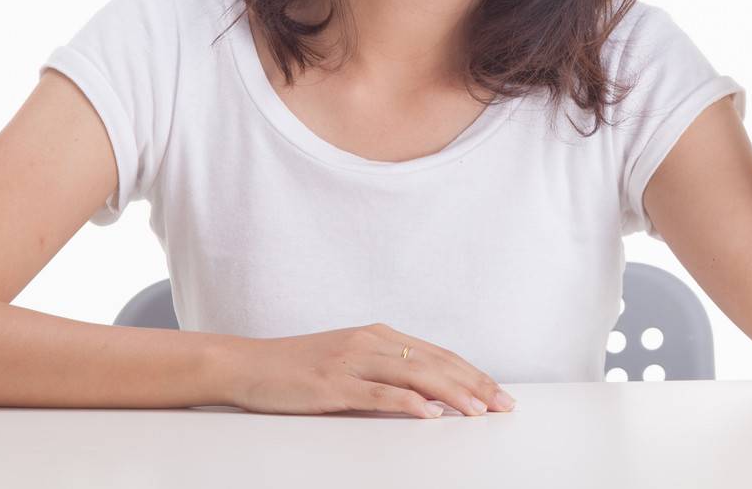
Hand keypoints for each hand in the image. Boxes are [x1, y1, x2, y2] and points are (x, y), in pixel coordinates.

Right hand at [221, 323, 516, 417]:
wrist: (247, 364)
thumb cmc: (297, 368)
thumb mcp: (348, 361)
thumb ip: (384, 370)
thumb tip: (427, 392)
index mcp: (378, 335)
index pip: (438, 354)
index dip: (472, 373)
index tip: (499, 392)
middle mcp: (370, 342)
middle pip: (435, 363)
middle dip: (474, 384)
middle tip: (504, 405)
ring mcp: (352, 361)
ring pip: (414, 375)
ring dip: (452, 394)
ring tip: (480, 411)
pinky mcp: (333, 385)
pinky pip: (379, 393)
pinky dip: (409, 403)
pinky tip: (431, 415)